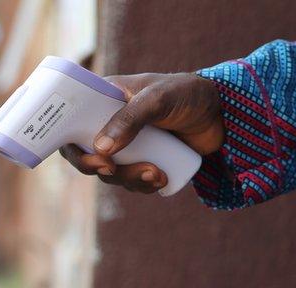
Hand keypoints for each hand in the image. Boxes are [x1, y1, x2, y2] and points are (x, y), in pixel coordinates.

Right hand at [60, 72, 223, 192]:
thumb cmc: (188, 93)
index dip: (71, 146)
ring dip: (128, 179)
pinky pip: (132, 181)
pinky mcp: (144, 161)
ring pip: (111, 173)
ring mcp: (127, 145)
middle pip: (88, 155)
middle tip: (111, 170)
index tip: (87, 157)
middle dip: (100, 168)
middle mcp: (110, 123)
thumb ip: (129, 119)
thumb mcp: (158, 99)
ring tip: (155, 173)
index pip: (71, 125)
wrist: (225, 112)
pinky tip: (162, 180)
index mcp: (104, 101)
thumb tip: (100, 149)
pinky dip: (143, 185)